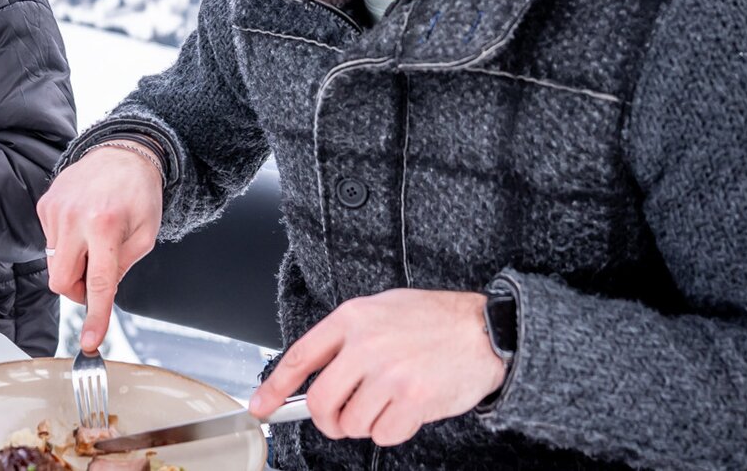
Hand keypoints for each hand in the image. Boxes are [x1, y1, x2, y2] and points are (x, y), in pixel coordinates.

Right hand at [36, 145, 162, 352]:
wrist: (123, 152)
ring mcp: (55, 210)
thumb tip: (100, 295)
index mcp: (105, 226)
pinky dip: (67, 243)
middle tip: (95, 279)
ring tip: (94, 239)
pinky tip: (83, 224)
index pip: (98, 283)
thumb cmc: (138, 193)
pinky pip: (50, 242)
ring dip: (74, 262)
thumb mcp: (145, 235)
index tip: (90, 341)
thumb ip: (122, 268)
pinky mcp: (45, 205)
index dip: (95, 316)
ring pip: (55, 263)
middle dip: (77, 291)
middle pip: (61, 281)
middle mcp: (75, 218)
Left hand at [249, 289, 507, 446]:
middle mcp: (366, 346)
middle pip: (320, 403)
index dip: (274, 388)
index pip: (299, 358)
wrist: (485, 330)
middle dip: (327, 421)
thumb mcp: (381, 310)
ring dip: (365, 424)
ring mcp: (390, 374)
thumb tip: (313, 374)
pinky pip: (383, 435)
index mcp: (352, 318)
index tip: (261, 407)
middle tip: (340, 420)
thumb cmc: (434, 320)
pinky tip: (407, 410)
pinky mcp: (413, 400)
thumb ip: (346, 338)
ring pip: (352, 424)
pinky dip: (392, 431)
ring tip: (388, 403)